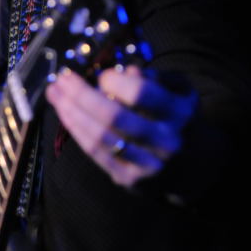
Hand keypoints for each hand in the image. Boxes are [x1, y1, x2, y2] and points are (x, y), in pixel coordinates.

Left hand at [45, 64, 197, 186]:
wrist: (195, 168)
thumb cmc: (179, 120)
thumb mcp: (180, 92)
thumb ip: (156, 77)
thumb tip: (126, 71)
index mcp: (178, 113)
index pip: (142, 94)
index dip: (115, 81)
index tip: (102, 75)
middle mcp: (163, 141)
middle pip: (113, 116)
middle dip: (81, 95)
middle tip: (62, 79)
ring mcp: (145, 164)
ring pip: (99, 138)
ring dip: (71, 113)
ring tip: (55, 94)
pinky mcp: (128, 179)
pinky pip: (95, 153)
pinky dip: (76, 131)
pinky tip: (65, 115)